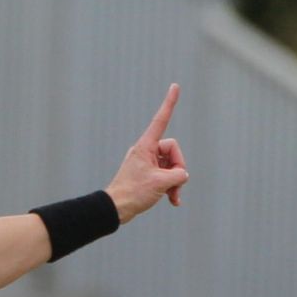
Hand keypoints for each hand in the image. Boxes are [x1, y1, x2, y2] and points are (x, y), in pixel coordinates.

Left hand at [105, 83, 188, 222]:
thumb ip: (178, 175)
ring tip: (173, 198)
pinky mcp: (147, 174)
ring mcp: (147, 163)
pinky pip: (165, 175)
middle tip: (175, 186)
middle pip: (173, 151)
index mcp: (146, 146)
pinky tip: (173, 201)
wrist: (115, 209)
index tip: (175, 86)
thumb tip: (182, 175)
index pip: (160, 120)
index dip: (169, 103)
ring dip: (174, 182)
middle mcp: (146, 151)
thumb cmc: (133, 193)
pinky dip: (170, 187)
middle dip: (178, 169)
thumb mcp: (161, 183)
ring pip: (170, 166)